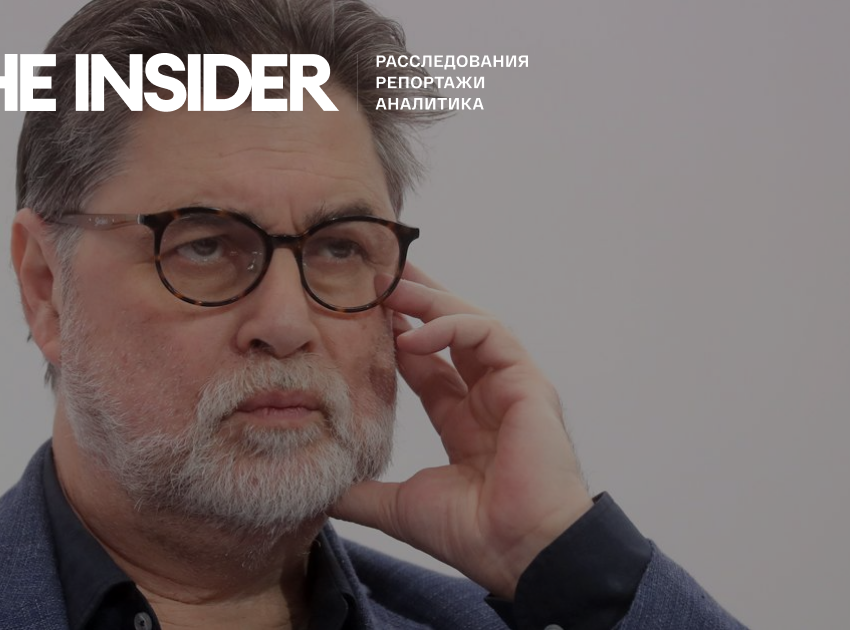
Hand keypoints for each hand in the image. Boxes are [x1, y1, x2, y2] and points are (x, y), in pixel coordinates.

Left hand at [330, 264, 593, 598]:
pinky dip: (451, 326)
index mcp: (463, 421)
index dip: (393, 336)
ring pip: (471, 321)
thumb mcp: (399, 507)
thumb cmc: (474, 535)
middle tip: (374, 277)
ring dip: (429, 301)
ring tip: (387, 288)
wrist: (521, 555)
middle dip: (413, 300)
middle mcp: (489, 397)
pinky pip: (489, 334)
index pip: (426, 363)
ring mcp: (512, 387)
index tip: (357, 314)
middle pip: (450, 329)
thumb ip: (362, 495)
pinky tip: (412, 335)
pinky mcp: (528, 383)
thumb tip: (321, 495)